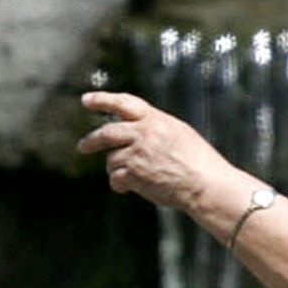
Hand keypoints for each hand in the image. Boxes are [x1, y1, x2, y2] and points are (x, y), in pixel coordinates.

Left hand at [79, 89, 224, 213]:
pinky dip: (119, 185)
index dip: (103, 100)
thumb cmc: (197, 160)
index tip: (86, 100)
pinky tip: (129, 187)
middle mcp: (144, 133)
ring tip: (133, 176)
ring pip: (111, 159)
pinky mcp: (134, 174)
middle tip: (83, 146)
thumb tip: (133, 127)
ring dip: (116, 168)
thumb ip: (154, 126)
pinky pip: (115, 178)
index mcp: (155, 119)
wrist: (205, 183)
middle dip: (91, 140)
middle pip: (107, 132)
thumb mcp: (178, 132)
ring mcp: (137, 154)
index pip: (124, 103)